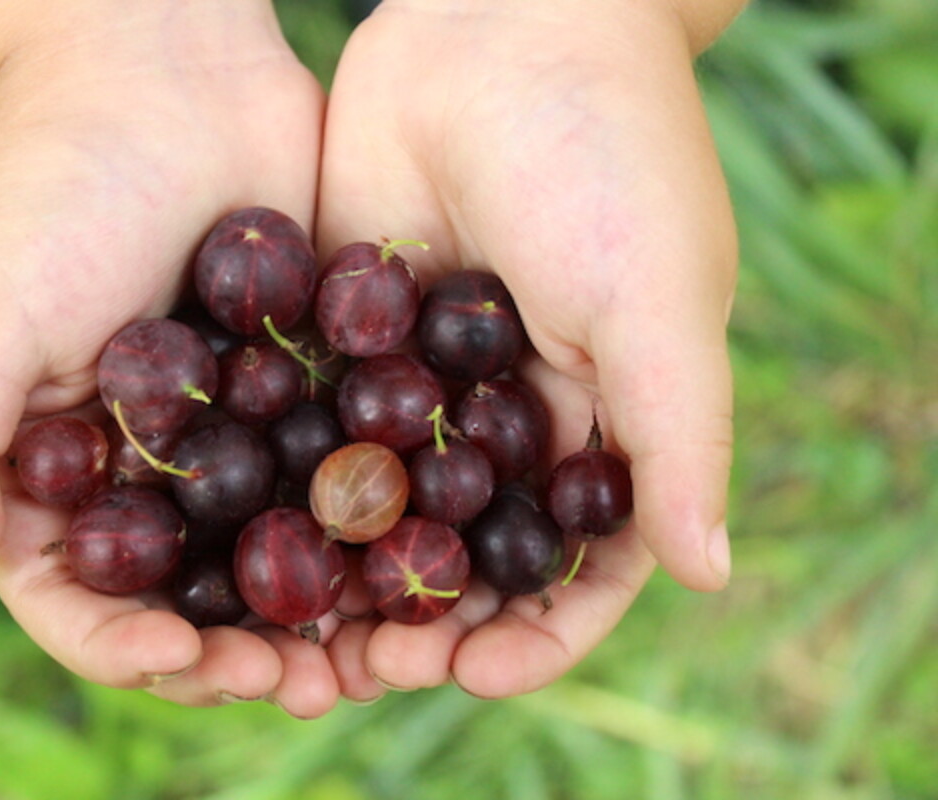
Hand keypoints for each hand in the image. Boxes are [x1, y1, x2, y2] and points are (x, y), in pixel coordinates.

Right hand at [0, 5, 344, 716]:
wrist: (163, 62)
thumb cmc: (52, 182)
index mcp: (53, 464)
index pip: (83, 597)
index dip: (130, 650)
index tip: (193, 663)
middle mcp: (140, 460)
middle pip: (190, 594)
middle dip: (242, 653)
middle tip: (310, 685)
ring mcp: (226, 427)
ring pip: (273, 549)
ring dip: (319, 613)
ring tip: (374, 654)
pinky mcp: (301, 382)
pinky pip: (334, 471)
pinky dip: (367, 525)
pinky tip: (414, 556)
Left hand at [317, 0, 737, 700]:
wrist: (499, 22)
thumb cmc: (608, 157)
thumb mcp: (659, 302)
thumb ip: (678, 438)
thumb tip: (710, 574)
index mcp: (602, 419)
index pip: (576, 564)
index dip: (536, 630)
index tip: (477, 673)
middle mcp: (512, 414)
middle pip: (465, 550)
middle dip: (424, 620)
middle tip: (364, 671)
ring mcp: (425, 378)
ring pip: (384, 505)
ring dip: (347, 574)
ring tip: (298, 632)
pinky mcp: (349, 334)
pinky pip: (319, 426)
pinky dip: (289, 484)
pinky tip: (243, 532)